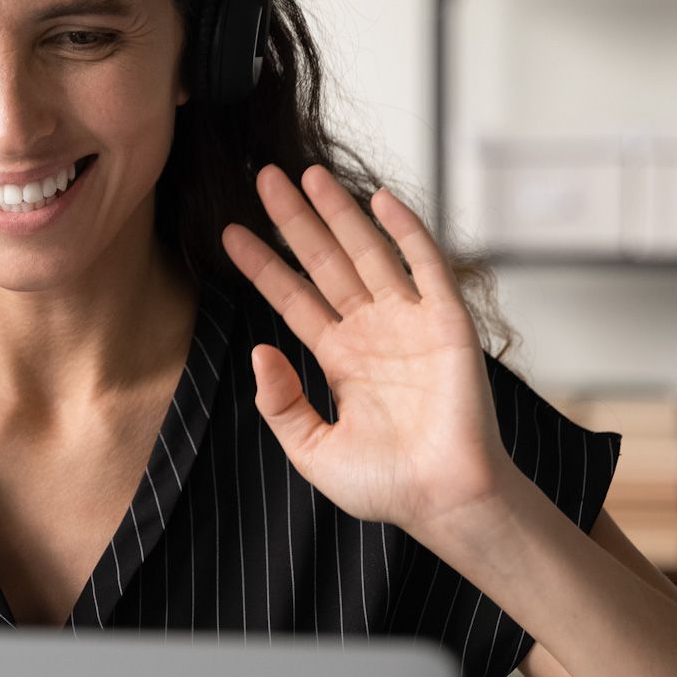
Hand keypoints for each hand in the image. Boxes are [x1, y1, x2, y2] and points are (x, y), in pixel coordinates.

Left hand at [220, 164, 513, 535]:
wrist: (446, 502)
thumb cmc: (386, 485)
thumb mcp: (311, 449)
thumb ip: (280, 403)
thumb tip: (258, 351)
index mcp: (339, 358)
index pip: (292, 298)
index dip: (262, 265)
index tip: (229, 232)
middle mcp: (371, 331)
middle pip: (324, 262)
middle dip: (294, 221)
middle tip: (263, 177)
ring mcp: (409, 322)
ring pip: (367, 253)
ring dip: (339, 212)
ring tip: (308, 174)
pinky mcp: (447, 322)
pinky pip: (425, 265)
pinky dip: (405, 230)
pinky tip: (379, 198)